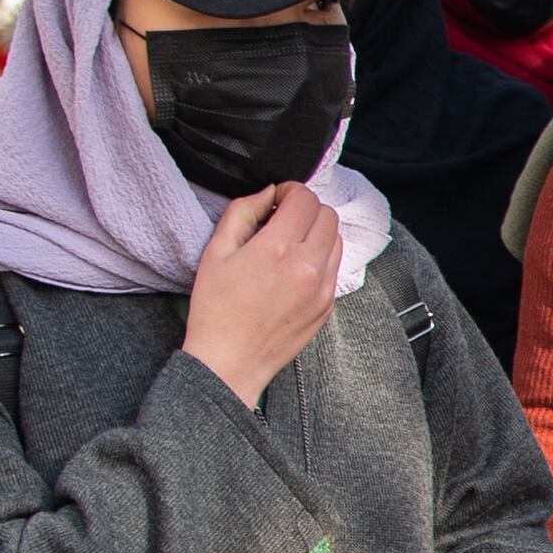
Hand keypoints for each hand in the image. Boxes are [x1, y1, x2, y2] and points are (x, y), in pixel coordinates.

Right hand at [181, 185, 344, 406]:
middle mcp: (308, 267)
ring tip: (289, 243)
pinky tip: (294, 267)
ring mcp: (323, 288)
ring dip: (317, 232)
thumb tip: (267, 193)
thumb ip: (242, 212)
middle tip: (283, 219)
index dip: (290, 191)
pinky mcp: (327, 305)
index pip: (305, 199)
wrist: (229, 361)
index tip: (276, 199)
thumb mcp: (216, 252)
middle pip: (328, 215)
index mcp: (278, 249)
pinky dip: (321, 257)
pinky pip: (335, 267)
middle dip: (306, 209)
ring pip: (337, 240)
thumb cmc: (215, 308)